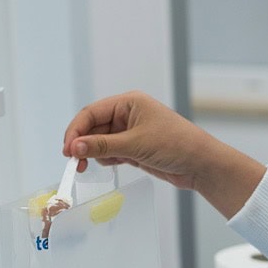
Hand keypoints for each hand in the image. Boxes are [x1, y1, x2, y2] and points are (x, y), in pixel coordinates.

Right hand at [62, 90, 266, 217]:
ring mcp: (130, 132)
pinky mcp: (134, 148)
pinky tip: (114, 165)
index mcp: (128, 102)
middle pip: (92, 128)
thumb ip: (102, 146)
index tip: (67, 150)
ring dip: (94, 153)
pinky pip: (110, 152)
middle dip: (83, 144)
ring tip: (96, 165)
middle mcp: (127, 114)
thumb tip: (73, 147)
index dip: (76, 130)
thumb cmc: (175, 145)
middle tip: (74, 163)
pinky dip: (107, 159)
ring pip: (99, 141)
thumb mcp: (135, 145)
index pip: (91, 113)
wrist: (200, 164)